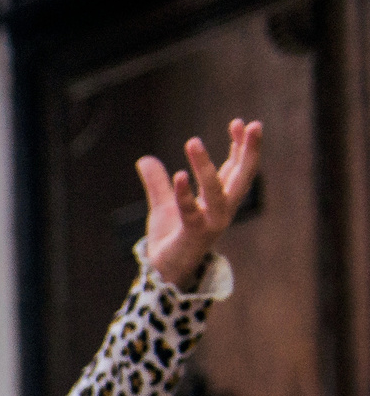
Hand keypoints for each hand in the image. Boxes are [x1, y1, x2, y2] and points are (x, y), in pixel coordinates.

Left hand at [140, 119, 261, 289]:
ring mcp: (211, 223)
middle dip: (250, 150)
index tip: (240, 123)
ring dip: (205, 166)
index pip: (237, 168)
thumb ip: (157, 183)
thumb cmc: (171, 238)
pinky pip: (191, 212)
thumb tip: (144, 159)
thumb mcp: (163, 205)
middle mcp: (222, 209)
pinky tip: (178, 174)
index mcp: (220, 199)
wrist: (163, 272)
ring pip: (216, 191)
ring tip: (192, 142)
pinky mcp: (193, 235)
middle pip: (242, 176)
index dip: (241, 146)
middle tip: (252, 124)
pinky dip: (184, 194)